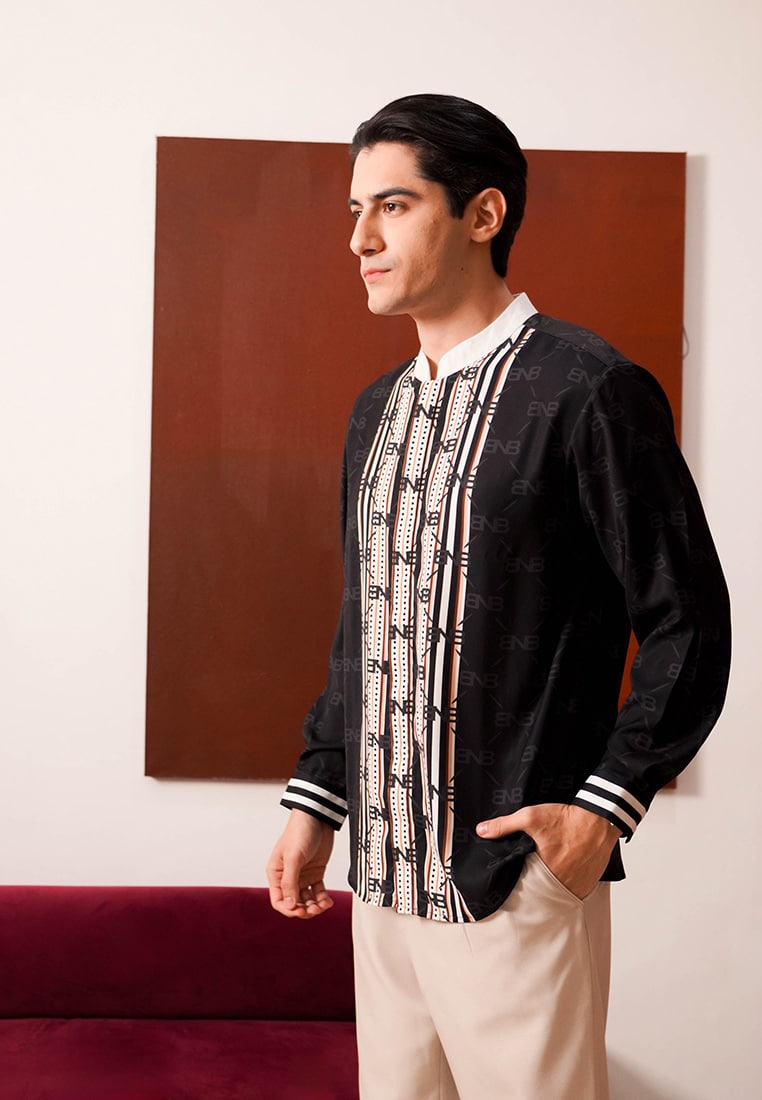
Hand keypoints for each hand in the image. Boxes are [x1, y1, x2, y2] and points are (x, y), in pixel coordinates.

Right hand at [267, 809, 335, 918]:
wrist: (318, 817)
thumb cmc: (300, 833)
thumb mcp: (294, 858)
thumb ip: (290, 882)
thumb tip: (289, 906)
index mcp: (276, 874)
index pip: (279, 901)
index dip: (289, 910)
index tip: (300, 911)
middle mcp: (288, 877)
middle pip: (294, 903)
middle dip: (304, 910)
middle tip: (315, 909)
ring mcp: (303, 875)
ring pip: (307, 900)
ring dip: (315, 906)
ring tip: (324, 905)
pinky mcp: (316, 872)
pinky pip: (318, 892)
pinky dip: (323, 899)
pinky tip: (328, 901)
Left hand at [476, 803, 620, 899]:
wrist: (598, 819)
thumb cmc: (565, 819)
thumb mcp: (531, 817)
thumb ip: (504, 825)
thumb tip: (481, 831)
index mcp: (544, 872)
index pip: (524, 888)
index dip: (517, 886)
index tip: (511, 883)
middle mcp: (561, 884)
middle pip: (542, 892)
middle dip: (534, 888)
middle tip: (529, 878)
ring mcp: (577, 886)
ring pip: (558, 893)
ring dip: (552, 888)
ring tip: (546, 875)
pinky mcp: (589, 884)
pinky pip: (574, 891)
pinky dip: (568, 886)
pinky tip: (563, 874)